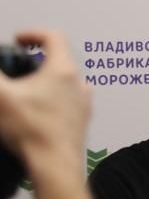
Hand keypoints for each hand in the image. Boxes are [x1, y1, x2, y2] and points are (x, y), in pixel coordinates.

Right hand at [0, 30, 90, 175]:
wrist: (55, 165)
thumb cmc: (32, 130)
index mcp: (62, 70)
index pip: (54, 37)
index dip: (33, 33)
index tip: (18, 39)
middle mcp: (78, 83)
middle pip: (58, 60)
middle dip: (34, 61)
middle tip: (15, 69)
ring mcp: (83, 103)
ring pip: (64, 82)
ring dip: (44, 81)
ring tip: (23, 92)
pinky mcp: (81, 121)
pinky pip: (67, 102)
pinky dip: (51, 100)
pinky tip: (35, 112)